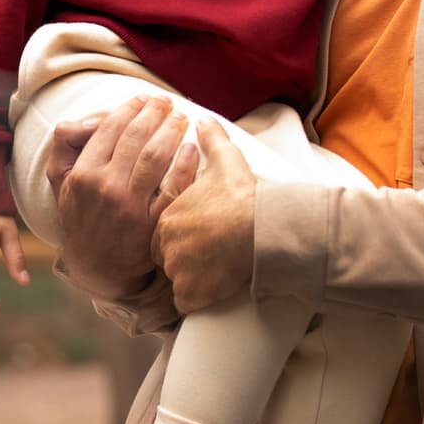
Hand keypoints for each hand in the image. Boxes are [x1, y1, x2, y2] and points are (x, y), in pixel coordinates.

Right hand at [44, 94, 197, 299]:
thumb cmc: (81, 215)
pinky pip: (173, 189)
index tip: (142, 98)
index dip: (129, 108)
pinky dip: (185, 165)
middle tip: (166, 102)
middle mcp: (106, 188)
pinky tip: (192, 149)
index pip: (109, 129)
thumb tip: (91, 120)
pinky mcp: (152, 225)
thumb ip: (66, 144)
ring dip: (171, 131)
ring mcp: (130, 208)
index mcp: (83, 174)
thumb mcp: (61, 181)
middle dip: (154, 113)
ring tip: (180, 117)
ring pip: (155, 157)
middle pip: (136, 137)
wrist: (95, 266)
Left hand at [150, 122, 256, 313]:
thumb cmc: (243, 195)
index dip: (179, 235)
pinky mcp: (191, 294)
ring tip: (211, 273)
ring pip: (176, 281)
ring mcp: (177, 271)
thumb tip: (205, 121)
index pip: (162, 231)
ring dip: (189, 280)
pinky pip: (186, 303)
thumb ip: (212, 141)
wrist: (262, 227)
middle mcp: (165, 245)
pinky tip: (211, 291)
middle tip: (205, 255)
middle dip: (180, 258)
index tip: (197, 236)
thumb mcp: (226, 161)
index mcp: (168, 215)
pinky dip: (197, 300)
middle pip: (165, 258)